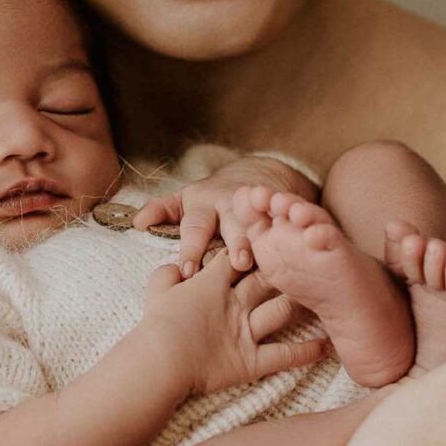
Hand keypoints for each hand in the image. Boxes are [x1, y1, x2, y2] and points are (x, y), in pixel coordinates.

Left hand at [129, 155, 320, 276]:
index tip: (187, 270)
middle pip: (234, 224)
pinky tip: (308, 245)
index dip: (192, 248)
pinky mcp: (287, 208)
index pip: (195, 227)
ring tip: (276, 259)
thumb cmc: (213, 201)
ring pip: (265, 222)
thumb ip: (162, 211)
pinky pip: (295, 218)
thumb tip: (136, 223)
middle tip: (240, 263)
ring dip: (270, 238)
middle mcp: (234, 203)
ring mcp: (263, 205)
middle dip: (237, 242)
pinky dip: (302, 229)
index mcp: (204, 204)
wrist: (258, 175)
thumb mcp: (186, 202)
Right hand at [141, 251, 329, 396]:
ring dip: (301, 302)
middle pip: (267, 277)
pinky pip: (286, 354)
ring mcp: (247, 331)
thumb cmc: (156, 325)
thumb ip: (167, 274)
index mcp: (212, 283)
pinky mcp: (253, 360)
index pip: (235, 257)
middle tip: (302, 259)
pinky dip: (308, 351)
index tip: (264, 238)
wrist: (161, 360)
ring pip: (282, 310)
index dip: (249, 247)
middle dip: (284, 267)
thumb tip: (175, 266)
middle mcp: (235, 303)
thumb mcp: (156, 291)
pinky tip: (327, 345)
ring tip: (322, 294)